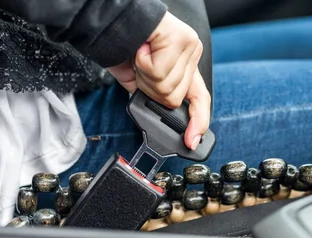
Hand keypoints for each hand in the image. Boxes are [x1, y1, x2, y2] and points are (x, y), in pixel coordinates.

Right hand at [107, 12, 210, 150]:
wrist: (111, 23)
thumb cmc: (124, 47)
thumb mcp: (140, 79)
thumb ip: (155, 97)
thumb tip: (161, 116)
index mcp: (184, 67)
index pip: (200, 99)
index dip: (197, 122)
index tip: (191, 141)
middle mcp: (191, 54)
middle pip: (174, 98)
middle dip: (150, 89)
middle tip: (140, 68)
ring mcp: (189, 46)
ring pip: (166, 87)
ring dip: (144, 76)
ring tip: (139, 57)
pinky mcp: (181, 38)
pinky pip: (159, 72)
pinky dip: (142, 64)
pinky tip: (141, 49)